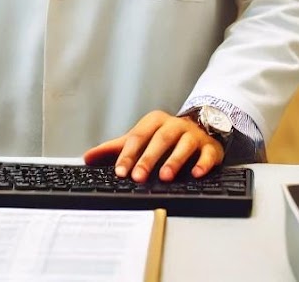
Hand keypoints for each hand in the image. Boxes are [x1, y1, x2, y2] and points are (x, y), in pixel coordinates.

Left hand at [82, 110, 223, 182]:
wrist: (200, 128)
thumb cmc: (164, 137)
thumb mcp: (140, 138)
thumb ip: (115, 148)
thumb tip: (87, 158)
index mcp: (154, 122)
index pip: (138, 137)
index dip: (129, 154)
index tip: (120, 171)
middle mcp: (174, 126)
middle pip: (160, 140)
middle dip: (148, 159)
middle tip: (138, 177)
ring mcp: (193, 136)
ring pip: (184, 145)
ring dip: (174, 160)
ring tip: (165, 176)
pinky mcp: (210, 147)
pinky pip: (207, 154)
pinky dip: (202, 164)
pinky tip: (196, 174)